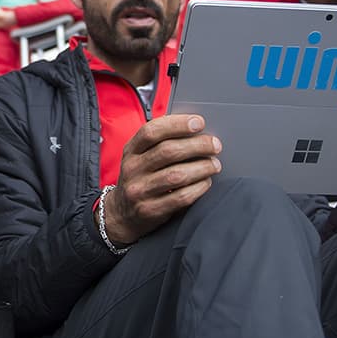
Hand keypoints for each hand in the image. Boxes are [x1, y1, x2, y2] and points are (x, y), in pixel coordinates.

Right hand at [105, 114, 221, 245]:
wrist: (121, 215)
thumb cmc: (139, 179)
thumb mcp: (139, 158)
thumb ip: (160, 143)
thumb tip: (194, 130)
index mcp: (131, 150)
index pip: (152, 131)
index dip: (177, 124)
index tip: (199, 122)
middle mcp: (132, 169)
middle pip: (168, 151)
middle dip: (197, 145)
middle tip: (215, 145)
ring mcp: (140, 191)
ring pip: (177, 175)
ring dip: (202, 167)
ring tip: (214, 164)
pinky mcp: (150, 210)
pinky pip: (181, 197)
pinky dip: (199, 188)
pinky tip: (206, 182)